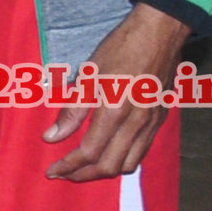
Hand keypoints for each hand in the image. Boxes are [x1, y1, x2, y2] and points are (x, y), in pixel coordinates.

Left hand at [45, 2, 185, 180]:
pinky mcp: (160, 120)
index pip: (89, 152)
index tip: (52, 170)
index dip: (69, 165)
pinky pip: (142, 151)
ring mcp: (152, 124)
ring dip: (105, 172)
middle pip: (111, 166)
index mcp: (115, 111)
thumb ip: (72, 111)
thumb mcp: (88, 76)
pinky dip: (123, 160)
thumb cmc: (119, 50)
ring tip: (83, 169)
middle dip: (84, 175)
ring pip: (130, 163)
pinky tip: (108, 155)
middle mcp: (137, 123)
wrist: (159, 35)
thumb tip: (52, 137)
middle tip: (64, 174)